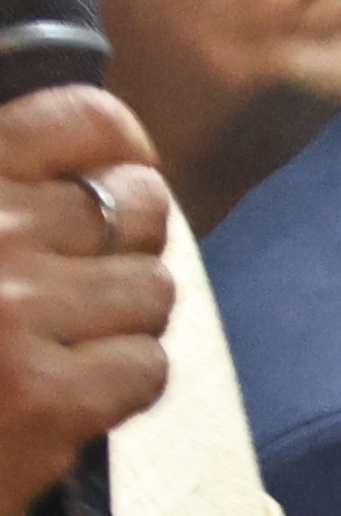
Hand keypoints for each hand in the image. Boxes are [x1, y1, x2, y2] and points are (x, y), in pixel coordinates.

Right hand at [0, 86, 169, 515]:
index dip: (122, 149)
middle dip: (126, 245)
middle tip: (88, 279)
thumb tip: (96, 160)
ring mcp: (13, 314)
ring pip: (151, 290)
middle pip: (137, 205)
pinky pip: (145, 366)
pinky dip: (120, 384)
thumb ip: (4, 189)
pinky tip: (66, 394)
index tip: (120, 173)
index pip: (84, 119)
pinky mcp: (42, 396)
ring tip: (66, 340)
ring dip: (124, 320)